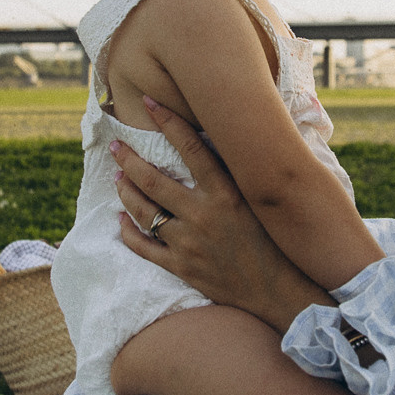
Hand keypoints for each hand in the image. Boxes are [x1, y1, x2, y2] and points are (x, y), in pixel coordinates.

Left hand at [112, 96, 330, 332]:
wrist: (278, 290)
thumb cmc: (277, 242)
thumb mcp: (261, 201)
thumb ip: (240, 174)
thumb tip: (229, 141)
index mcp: (226, 194)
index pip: (190, 149)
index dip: (168, 122)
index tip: (149, 104)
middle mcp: (203, 215)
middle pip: (154, 180)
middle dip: (129, 160)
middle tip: (116, 146)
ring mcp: (188, 243)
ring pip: (143, 212)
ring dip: (126, 191)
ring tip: (118, 177)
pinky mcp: (181, 268)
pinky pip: (143, 248)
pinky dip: (127, 232)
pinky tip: (120, 220)